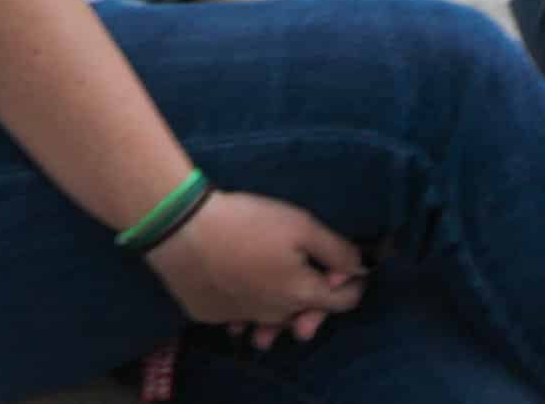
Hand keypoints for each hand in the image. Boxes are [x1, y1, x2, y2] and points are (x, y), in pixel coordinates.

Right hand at [144, 191, 366, 335]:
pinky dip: (245, 305)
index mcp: (300, 295)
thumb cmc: (248, 223)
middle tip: (315, 275)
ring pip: (269, 321)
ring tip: (278, 288)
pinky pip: (237, 316)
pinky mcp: (211, 315)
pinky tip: (240, 284)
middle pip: (305, 316)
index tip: (346, 264)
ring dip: (279, 310)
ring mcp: (240, 319)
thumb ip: (336, 250)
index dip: (352, 283)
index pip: (343, 303)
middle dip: (316, 301)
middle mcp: (274, 316)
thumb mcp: (301, 225)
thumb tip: (360, 267)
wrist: (184, 230)